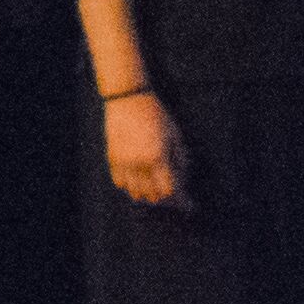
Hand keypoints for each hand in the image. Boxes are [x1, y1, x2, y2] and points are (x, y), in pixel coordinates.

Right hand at [99, 87, 183, 209]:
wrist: (128, 98)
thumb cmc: (155, 114)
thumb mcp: (175, 135)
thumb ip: (181, 160)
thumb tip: (182, 181)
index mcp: (158, 157)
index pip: (171, 191)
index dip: (182, 202)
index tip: (190, 206)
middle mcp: (140, 163)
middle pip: (154, 197)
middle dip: (168, 201)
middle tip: (175, 197)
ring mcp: (124, 162)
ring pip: (136, 193)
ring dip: (149, 197)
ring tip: (157, 193)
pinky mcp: (112, 158)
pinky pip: (120, 183)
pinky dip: (130, 187)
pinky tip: (138, 183)